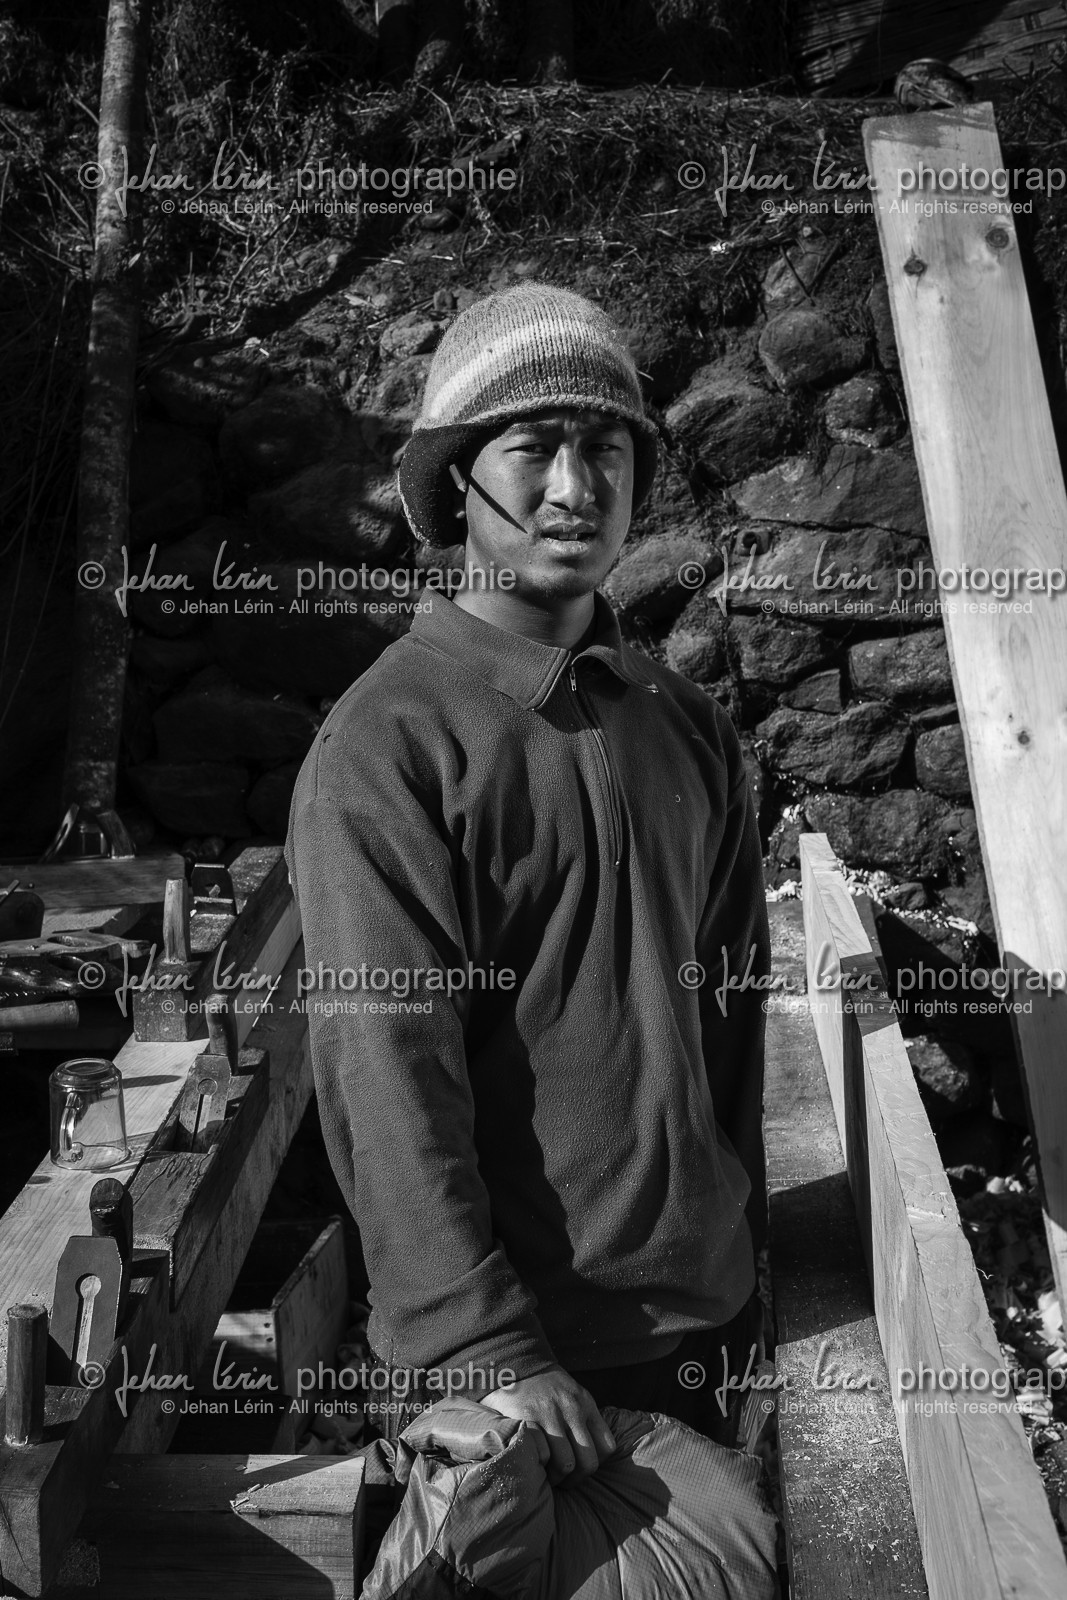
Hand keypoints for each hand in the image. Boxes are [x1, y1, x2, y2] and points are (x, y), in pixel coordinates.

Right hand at [483, 1366, 614, 1484]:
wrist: (511, 1364)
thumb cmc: (542, 1386)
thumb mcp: (571, 1394)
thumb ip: (583, 1419)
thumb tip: (594, 1453)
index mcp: (585, 1403)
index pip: (606, 1448)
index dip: (594, 1463)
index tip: (580, 1467)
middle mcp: (571, 1408)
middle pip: (588, 1462)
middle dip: (575, 1479)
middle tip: (562, 1480)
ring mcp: (549, 1414)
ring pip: (566, 1464)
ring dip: (555, 1477)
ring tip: (545, 1474)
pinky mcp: (527, 1420)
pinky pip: (542, 1456)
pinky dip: (538, 1465)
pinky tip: (532, 1461)